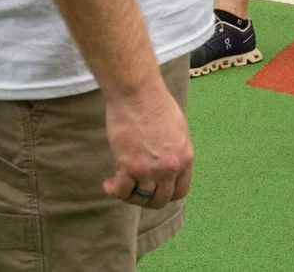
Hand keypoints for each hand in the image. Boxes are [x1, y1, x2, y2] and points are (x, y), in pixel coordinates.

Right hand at [102, 73, 193, 210]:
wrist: (138, 93)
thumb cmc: (156, 104)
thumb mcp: (178, 130)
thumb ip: (175, 151)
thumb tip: (168, 164)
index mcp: (185, 159)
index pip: (180, 192)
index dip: (166, 194)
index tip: (155, 189)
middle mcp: (170, 168)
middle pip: (160, 200)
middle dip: (147, 198)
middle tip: (135, 189)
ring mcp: (150, 170)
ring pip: (140, 199)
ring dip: (129, 195)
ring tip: (120, 185)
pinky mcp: (129, 166)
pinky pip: (121, 191)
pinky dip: (113, 190)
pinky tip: (108, 184)